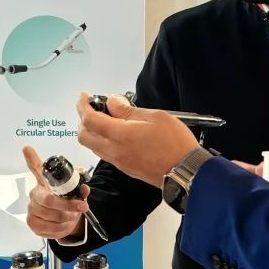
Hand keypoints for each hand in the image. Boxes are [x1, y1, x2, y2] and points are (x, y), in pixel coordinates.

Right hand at [21, 145, 88, 240]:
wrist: (64, 221)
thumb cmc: (67, 202)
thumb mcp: (76, 194)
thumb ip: (80, 189)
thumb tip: (84, 188)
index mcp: (45, 182)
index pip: (36, 169)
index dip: (31, 159)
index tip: (27, 148)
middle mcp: (35, 193)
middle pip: (49, 200)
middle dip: (68, 205)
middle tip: (82, 207)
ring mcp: (31, 208)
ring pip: (51, 215)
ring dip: (67, 218)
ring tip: (73, 217)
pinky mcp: (32, 223)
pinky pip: (48, 227)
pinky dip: (61, 228)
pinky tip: (64, 225)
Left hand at [75, 93, 199, 187]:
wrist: (186, 171)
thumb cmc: (175, 144)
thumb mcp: (155, 116)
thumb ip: (129, 110)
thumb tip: (112, 102)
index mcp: (120, 135)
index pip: (89, 120)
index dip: (82, 106)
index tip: (83, 97)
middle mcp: (115, 150)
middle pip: (83, 136)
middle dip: (82, 120)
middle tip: (90, 108)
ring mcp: (119, 162)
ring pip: (93, 146)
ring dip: (91, 132)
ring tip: (103, 119)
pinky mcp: (125, 168)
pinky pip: (105, 154)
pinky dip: (102, 141)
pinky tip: (114, 133)